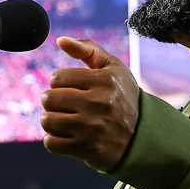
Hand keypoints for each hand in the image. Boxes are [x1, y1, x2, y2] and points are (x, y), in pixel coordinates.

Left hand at [41, 36, 141, 169]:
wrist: (141, 136)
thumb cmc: (122, 97)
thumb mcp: (113, 69)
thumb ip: (88, 49)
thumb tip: (60, 40)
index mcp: (105, 80)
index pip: (58, 78)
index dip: (60, 83)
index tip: (71, 88)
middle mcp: (99, 102)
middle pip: (49, 98)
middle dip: (53, 102)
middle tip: (66, 106)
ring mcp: (92, 127)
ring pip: (47, 120)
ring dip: (51, 121)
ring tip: (64, 120)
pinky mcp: (86, 148)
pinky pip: (51, 143)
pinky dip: (54, 140)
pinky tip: (66, 136)